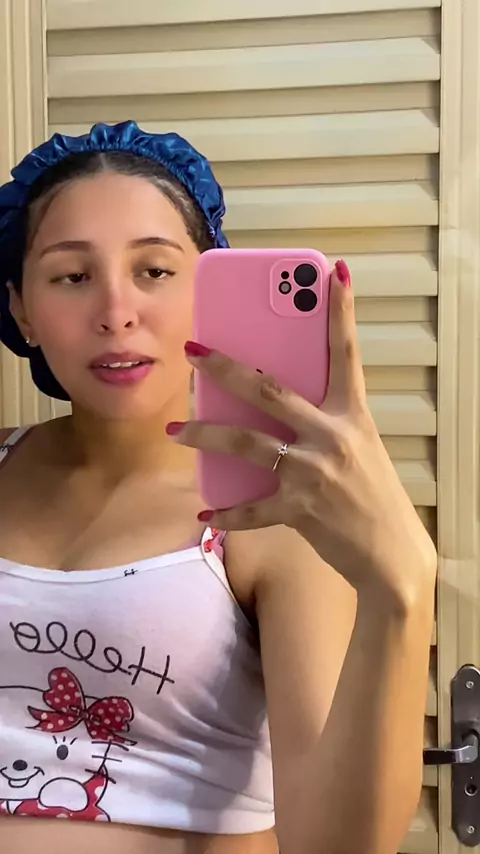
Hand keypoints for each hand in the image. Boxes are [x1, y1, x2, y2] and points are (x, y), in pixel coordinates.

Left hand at [169, 260, 436, 598]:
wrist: (392, 555)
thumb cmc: (373, 496)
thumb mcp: (359, 447)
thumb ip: (322, 422)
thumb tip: (272, 404)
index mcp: (352, 415)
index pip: (346, 353)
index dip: (340, 311)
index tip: (333, 271)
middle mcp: (333, 436)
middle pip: (270, 390)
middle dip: (226, 367)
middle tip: (193, 349)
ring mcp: (315, 473)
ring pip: (248, 442)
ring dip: (205, 433)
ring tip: (175, 428)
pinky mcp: (301, 510)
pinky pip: (252, 508)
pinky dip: (226, 513)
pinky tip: (205, 513)